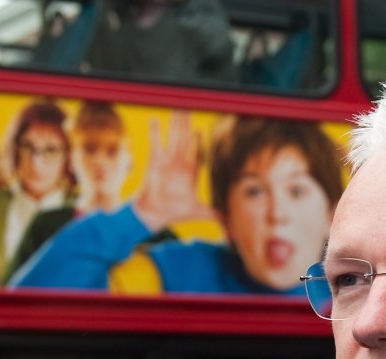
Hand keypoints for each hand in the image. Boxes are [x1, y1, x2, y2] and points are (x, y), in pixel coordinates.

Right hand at [133, 111, 213, 231]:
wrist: (153, 215)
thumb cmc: (174, 213)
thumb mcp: (198, 212)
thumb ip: (214, 214)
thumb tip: (231, 224)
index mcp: (191, 172)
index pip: (198, 152)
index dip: (200, 142)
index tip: (202, 130)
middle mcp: (179, 163)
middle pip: (186, 139)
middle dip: (188, 125)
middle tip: (190, 107)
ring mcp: (167, 161)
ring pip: (173, 137)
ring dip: (175, 123)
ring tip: (177, 107)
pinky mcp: (154, 162)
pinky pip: (155, 144)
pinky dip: (155, 132)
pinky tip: (155, 119)